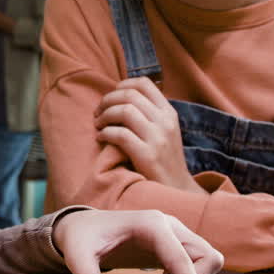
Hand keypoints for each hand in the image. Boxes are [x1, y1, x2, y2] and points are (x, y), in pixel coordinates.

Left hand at [53, 209, 221, 273]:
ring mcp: (174, 232)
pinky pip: (199, 259)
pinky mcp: (174, 242)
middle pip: (207, 256)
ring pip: (208, 257)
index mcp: (150, 225)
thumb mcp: (77, 257)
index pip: (182, 259)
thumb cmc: (82, 236)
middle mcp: (168, 225)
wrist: (82, 224)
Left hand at [95, 78, 196, 192]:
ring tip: (98, 125)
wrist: (176, 189)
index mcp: (169, 112)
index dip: (122, 85)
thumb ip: (149, 114)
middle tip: (97, 112)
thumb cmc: (163, 159)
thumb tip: (120, 97)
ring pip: (124, 111)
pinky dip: (105, 133)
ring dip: (104, 115)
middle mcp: (165, 122)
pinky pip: (120, 134)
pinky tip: (101, 138)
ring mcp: (158, 138)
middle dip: (107, 100)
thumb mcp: (164, 131)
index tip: (111, 96)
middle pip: (129, 95)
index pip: (144, 84)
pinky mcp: (148, 155)